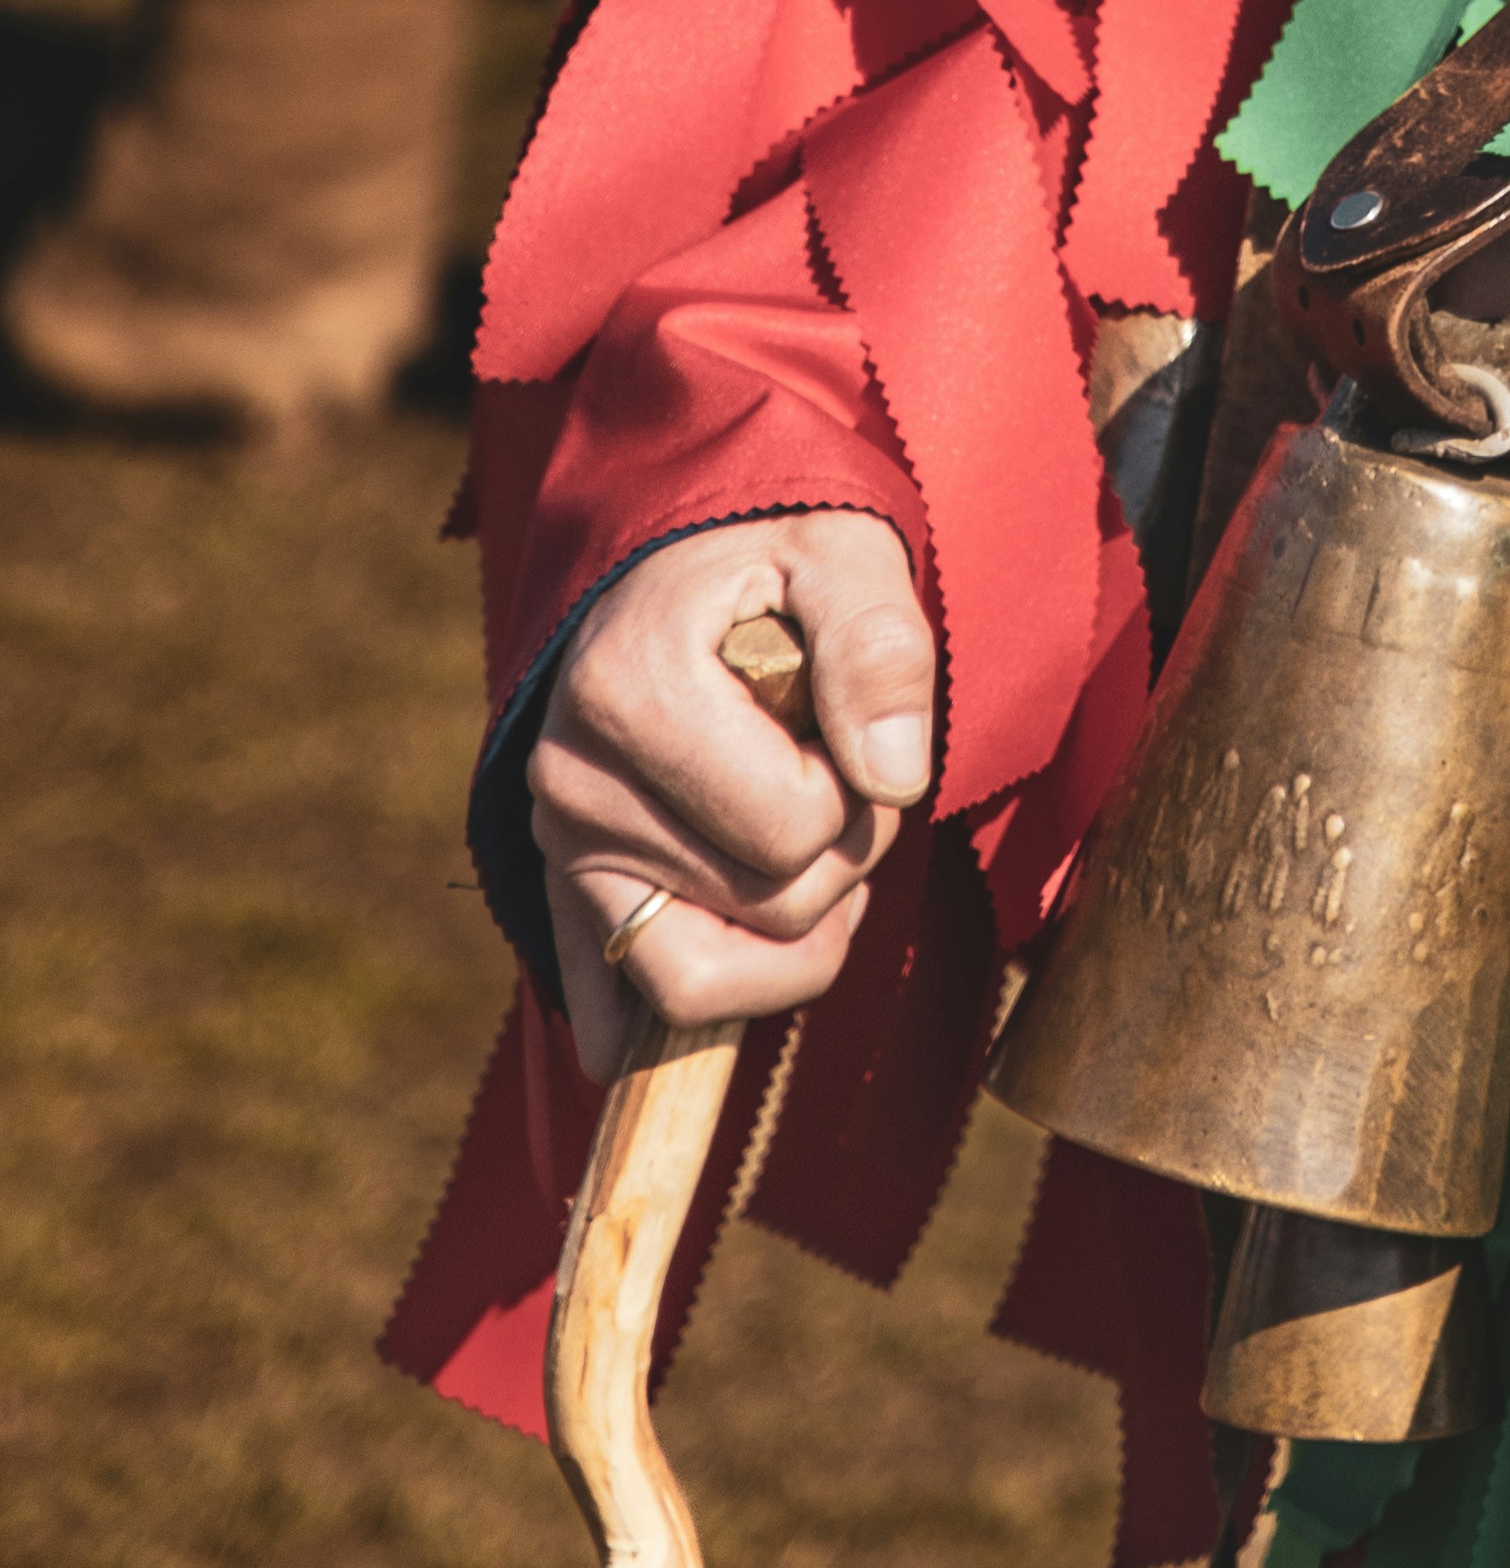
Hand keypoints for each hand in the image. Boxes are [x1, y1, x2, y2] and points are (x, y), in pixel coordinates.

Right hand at [531, 510, 935, 1080]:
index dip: (860, 791)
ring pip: (701, 982)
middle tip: (837, 766)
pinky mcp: (562, 891)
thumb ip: (878, 648)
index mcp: (631, 691)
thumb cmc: (770, 550)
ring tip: (808, 830)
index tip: (852, 722)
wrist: (678, 552)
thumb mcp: (843, 553)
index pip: (794, 829)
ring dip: (793, 928)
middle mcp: (573, 783)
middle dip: (841, 853)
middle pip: (765, 907)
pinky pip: (617, 1018)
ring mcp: (560, 847)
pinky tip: (754, 952)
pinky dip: (702, 1003)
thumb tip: (892, 780)